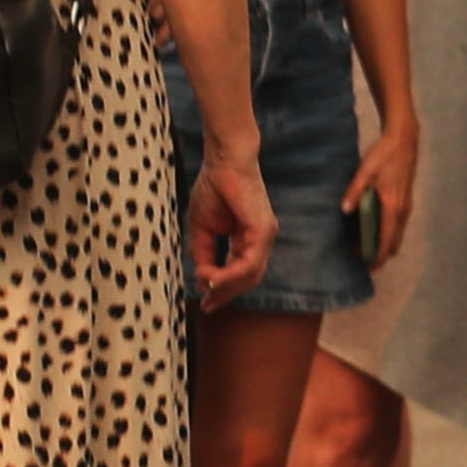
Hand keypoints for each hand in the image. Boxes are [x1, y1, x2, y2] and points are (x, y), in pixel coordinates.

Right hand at [190, 143, 274, 313]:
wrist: (223, 161)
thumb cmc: (213, 188)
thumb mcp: (202, 228)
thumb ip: (203, 252)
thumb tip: (202, 276)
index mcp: (247, 239)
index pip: (240, 272)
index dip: (222, 289)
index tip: (205, 302)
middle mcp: (260, 240)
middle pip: (248, 278)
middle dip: (226, 294)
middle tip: (207, 305)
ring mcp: (264, 235)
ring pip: (250, 274)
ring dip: (226, 287)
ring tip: (206, 292)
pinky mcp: (263, 229)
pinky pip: (249, 262)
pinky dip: (230, 274)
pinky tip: (212, 278)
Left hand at [345, 111, 421, 267]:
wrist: (404, 139)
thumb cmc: (384, 155)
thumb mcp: (365, 171)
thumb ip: (354, 191)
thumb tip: (344, 210)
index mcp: (392, 206)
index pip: (386, 239)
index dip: (378, 255)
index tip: (368, 267)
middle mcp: (403, 210)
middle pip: (394, 241)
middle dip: (380, 253)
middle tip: (361, 257)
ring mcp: (407, 205)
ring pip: (397, 233)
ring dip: (384, 242)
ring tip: (364, 244)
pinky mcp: (406, 200)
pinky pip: (398, 224)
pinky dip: (387, 232)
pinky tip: (373, 227)